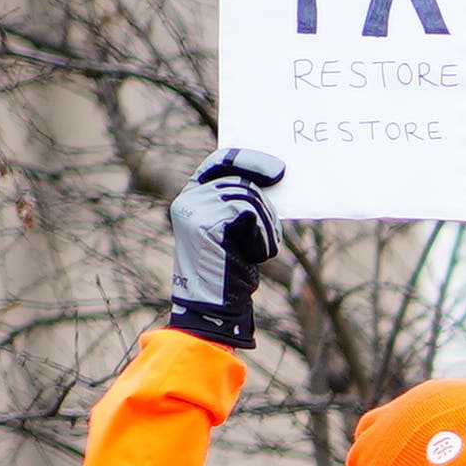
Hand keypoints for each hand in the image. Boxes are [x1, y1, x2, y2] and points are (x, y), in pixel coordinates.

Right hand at [164, 145, 284, 348]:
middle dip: (266, 207)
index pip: (219, 162)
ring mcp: (194, 209)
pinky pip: (250, 212)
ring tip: (259, 251)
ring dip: (267, 225)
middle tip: (271, 235)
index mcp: (192, 197)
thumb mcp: (235, 231)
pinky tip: (255, 255)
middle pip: (241, 181)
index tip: (277, 169)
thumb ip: (241, 204)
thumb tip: (271, 177)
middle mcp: (189, 199)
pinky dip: (262, 235)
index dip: (248, 160)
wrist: (213, 305)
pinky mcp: (205, 222)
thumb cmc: (229, 272)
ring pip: (249, 196)